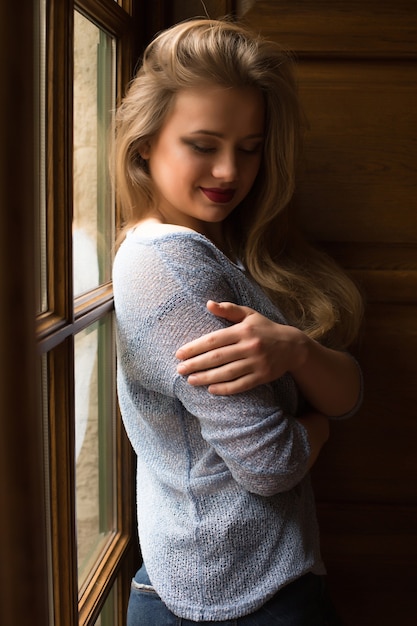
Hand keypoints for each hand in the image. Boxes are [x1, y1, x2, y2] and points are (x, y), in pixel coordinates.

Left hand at [176, 300, 302, 394]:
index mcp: (243, 330)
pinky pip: (241, 385)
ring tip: (190, 380)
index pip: (214, 340)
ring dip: (206, 378)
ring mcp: (257, 363)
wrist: (293, 346)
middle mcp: (250, 346)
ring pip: (227, 372)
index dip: (195, 347)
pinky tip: (211, 390)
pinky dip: (225, 389)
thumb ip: (228, 309)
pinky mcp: (262, 376)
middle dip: (196, 364)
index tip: (179, 354)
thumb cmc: (265, 328)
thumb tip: (208, 304)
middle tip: (179, 370)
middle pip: (217, 357)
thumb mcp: (249, 314)